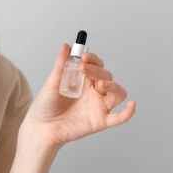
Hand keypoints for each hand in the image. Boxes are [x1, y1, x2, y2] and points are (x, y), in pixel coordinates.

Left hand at [19, 43, 136, 150]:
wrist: (41, 127)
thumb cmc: (46, 106)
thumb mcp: (52, 83)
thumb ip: (61, 65)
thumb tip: (66, 46)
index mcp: (84, 81)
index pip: (96, 65)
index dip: (93, 59)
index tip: (83, 56)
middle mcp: (94, 92)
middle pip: (107, 76)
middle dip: (98, 70)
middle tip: (84, 69)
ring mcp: (99, 106)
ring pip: (118, 93)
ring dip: (113, 86)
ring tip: (99, 84)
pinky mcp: (100, 121)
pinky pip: (120, 117)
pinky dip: (129, 112)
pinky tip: (132, 104)